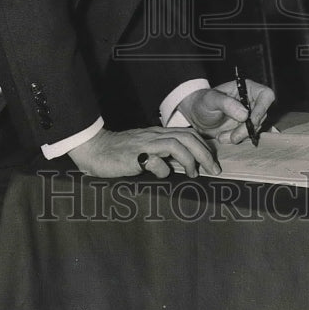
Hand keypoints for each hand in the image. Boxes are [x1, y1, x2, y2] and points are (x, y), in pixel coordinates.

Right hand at [68, 126, 220, 178]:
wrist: (95, 149)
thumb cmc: (119, 153)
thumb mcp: (145, 149)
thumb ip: (161, 153)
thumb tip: (182, 165)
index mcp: (158, 134)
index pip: (187, 133)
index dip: (203, 146)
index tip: (212, 161)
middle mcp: (154, 136)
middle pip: (187, 137)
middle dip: (204, 153)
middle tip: (214, 169)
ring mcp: (144, 145)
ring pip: (176, 145)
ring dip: (190, 160)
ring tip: (194, 174)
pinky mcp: (134, 156)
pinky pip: (155, 161)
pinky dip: (163, 169)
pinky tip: (162, 175)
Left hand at [177, 80, 274, 143]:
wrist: (196, 116)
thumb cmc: (203, 102)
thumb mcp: (211, 100)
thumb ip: (226, 104)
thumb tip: (245, 114)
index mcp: (247, 88)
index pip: (266, 95)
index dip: (263, 108)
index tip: (251, 121)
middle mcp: (251, 101)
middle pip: (261, 116)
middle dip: (247, 129)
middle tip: (232, 136)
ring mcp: (249, 115)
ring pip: (255, 128)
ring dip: (240, 136)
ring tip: (222, 137)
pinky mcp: (245, 128)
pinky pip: (247, 136)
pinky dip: (236, 139)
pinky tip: (223, 138)